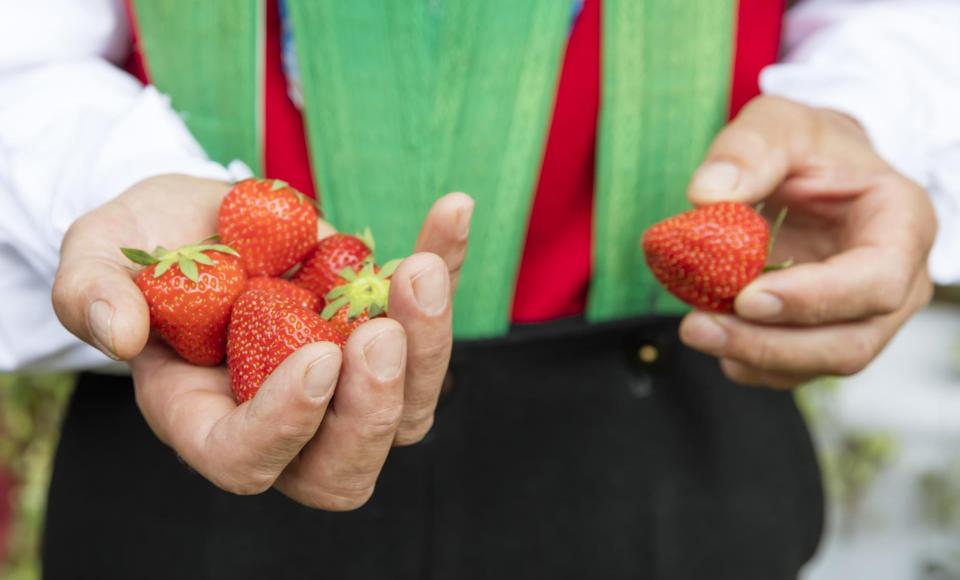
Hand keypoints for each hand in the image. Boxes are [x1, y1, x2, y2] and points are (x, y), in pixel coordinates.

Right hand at [53, 174, 472, 507]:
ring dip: (429, 342)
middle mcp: (287, 416)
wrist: (204, 214)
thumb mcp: (99, 255)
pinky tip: (452, 211)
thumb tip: (120, 334)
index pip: (249, 461)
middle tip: (380, 335)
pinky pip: (429, 315)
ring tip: (418, 268)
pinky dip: (447, 267)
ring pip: (410, 405)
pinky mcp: (383, 324)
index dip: (286, 427)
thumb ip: (91, 293)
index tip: (316, 358)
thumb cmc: (146, 245)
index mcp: (207, 417)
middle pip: (346, 462)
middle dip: (374, 407)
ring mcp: (345, 378)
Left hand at [679, 96, 935, 388]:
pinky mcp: (827, 333)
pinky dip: (751, 361)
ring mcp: (865, 316)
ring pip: (820, 363)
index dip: (814, 299)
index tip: (747, 298)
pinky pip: (795, 368)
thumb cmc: (807, 146)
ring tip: (695, 329)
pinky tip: (714, 337)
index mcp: (902, 224)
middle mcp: (897, 283)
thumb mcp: (779, 124)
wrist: (814, 170)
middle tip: (698, 327)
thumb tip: (706, 194)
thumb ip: (748, 150)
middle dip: (771, 344)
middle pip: (850, 342)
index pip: (875, 280)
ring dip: (754, 357)